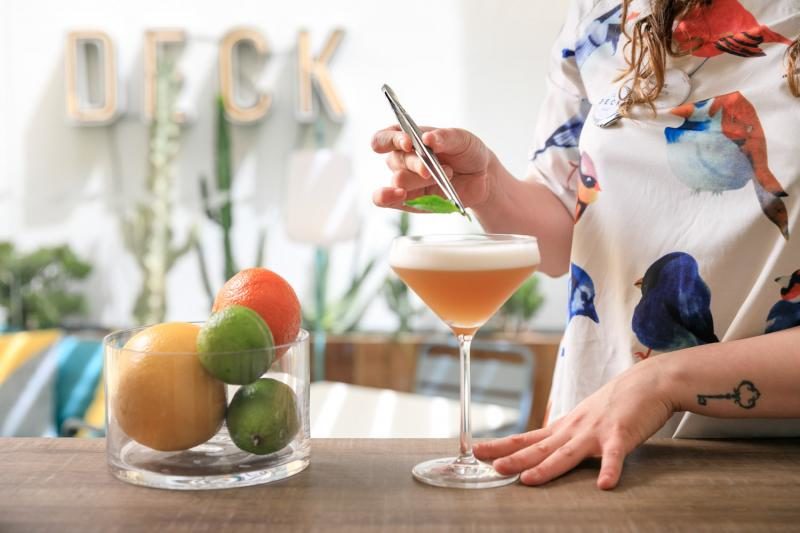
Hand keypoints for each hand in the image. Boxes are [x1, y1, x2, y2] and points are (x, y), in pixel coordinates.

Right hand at [371, 125, 493, 210]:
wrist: (480, 177)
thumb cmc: (466, 152)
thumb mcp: (462, 139)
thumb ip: (445, 137)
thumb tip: (427, 138)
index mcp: (407, 139)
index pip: (384, 138)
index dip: (390, 140)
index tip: (408, 143)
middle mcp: (402, 160)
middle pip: (394, 160)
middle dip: (416, 164)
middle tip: (436, 168)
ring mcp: (405, 182)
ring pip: (399, 181)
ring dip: (421, 181)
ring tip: (445, 177)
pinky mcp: (410, 201)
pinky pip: (388, 201)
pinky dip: (388, 198)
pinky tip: (399, 195)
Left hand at [473, 357, 675, 488]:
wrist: (648, 383)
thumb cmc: (615, 404)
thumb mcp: (583, 419)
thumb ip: (565, 436)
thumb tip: (543, 449)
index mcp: (564, 427)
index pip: (527, 438)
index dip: (502, 446)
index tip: (477, 451)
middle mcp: (574, 429)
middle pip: (540, 448)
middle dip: (514, 459)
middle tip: (492, 468)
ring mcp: (596, 431)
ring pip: (568, 453)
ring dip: (547, 467)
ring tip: (528, 479)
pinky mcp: (621, 434)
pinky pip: (615, 455)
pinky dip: (610, 469)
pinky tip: (604, 484)